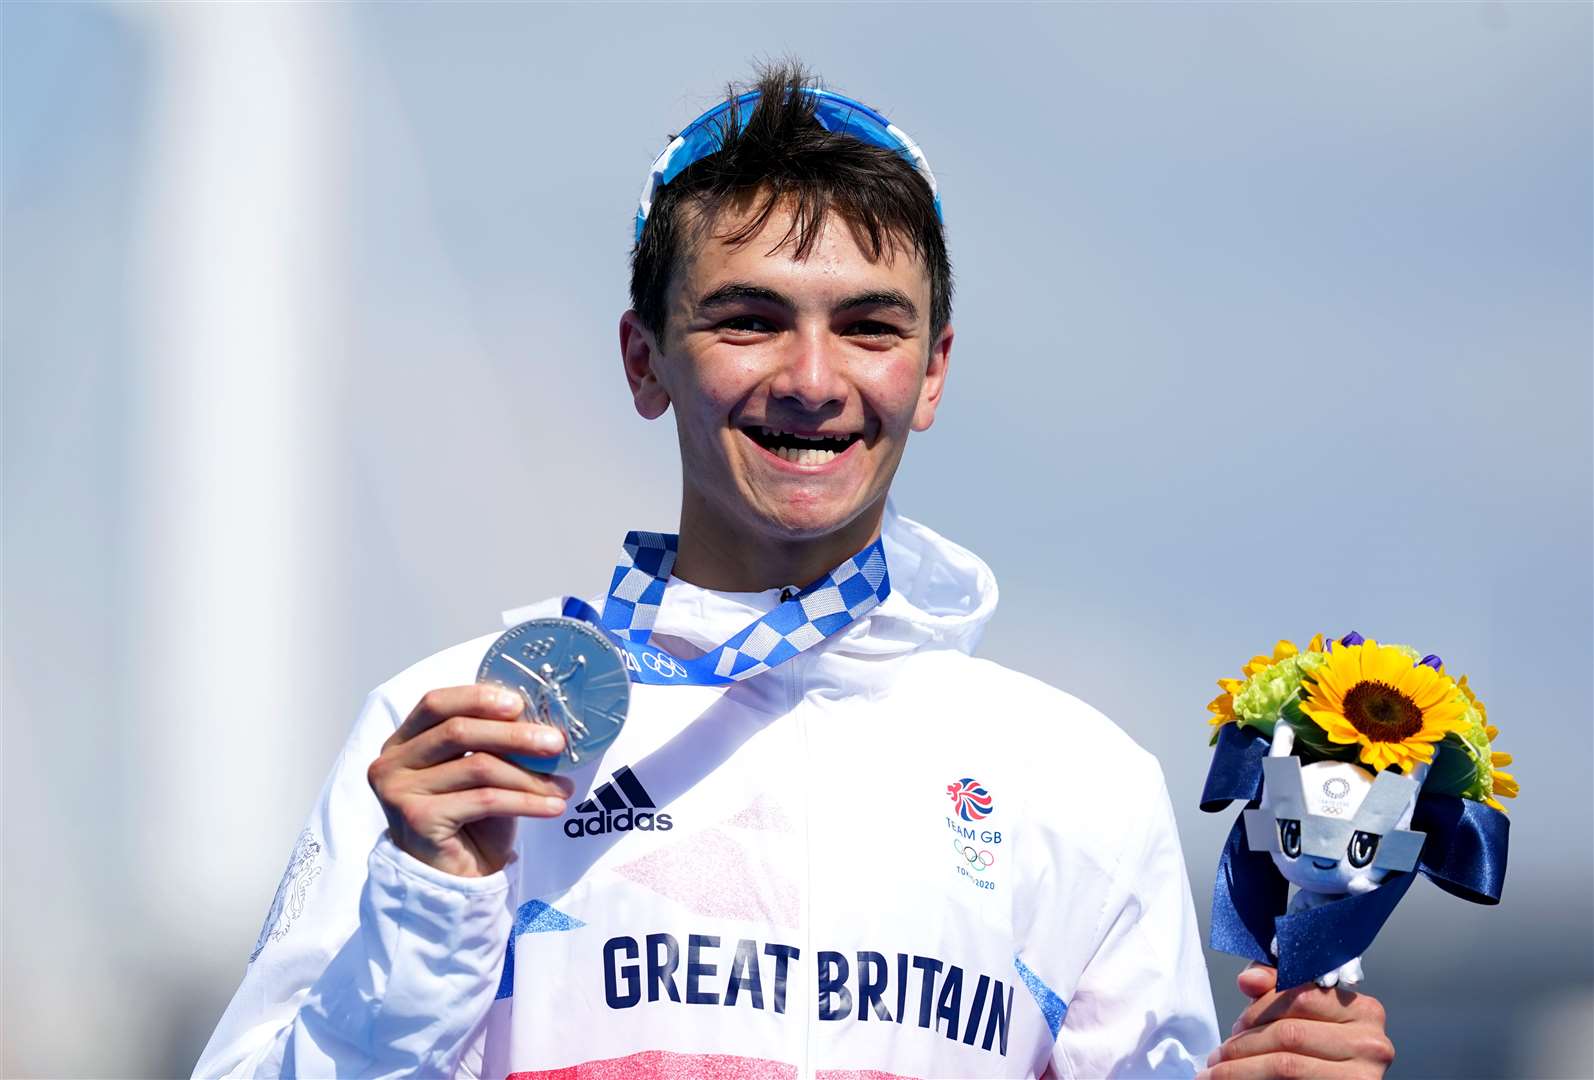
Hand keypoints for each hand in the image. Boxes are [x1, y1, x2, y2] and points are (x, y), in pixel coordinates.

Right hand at [368, 685, 572, 877]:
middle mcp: (391, 764)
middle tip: (556, 743)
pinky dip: (526, 801)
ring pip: (477, 767)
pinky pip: (485, 800)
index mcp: (402, 742)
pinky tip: (553, 806)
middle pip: (457, 731)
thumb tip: (537, 716)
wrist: (455, 879)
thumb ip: (490, 741)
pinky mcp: (418, 820)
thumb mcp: (477, 771)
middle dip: (515, 735)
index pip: (435, 704)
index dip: (477, 699)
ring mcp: (399, 792)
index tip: (519, 703)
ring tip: (562, 785)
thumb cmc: (469, 820)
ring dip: (529, 775)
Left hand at [1198, 963, 1394, 1078]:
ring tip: (1217, 1072)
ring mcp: (1363, 1077)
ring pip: (1286, 1065)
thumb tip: (1249, 980)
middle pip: (1289, 1034)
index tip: (1236, 1024)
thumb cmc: (1320, 1045)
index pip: (1300, 996)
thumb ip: (1274, 986)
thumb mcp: (1302, 1008)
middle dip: (1244, 1042)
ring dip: (1241, 1069)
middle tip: (1219, 1053)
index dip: (1259, 1008)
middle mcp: (1371, 1044)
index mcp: (1365, 1010)